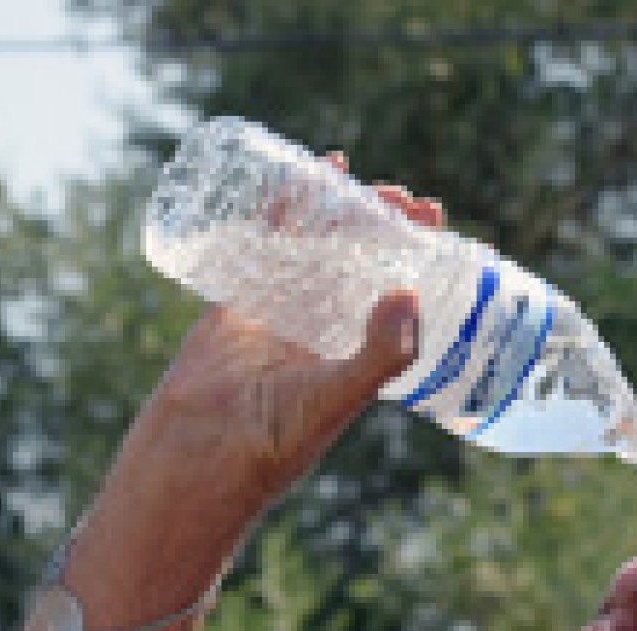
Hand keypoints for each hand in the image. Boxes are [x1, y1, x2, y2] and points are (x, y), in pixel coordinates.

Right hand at [80, 170, 437, 586]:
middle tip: (401, 196)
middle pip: (359, 257)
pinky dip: (280, 206)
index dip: (418, 254)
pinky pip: (262, 240)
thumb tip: (410, 292)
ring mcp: (280, 308)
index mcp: (355, 351)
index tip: (434, 219)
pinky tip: (298, 174)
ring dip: (334, 207)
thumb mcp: (340, 397)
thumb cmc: (277, 438)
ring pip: (313, 243)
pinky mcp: (238, 296)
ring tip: (353, 175)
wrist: (202, 449)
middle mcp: (322, 326)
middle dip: (381, 223)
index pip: (398, 289)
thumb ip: (382, 354)